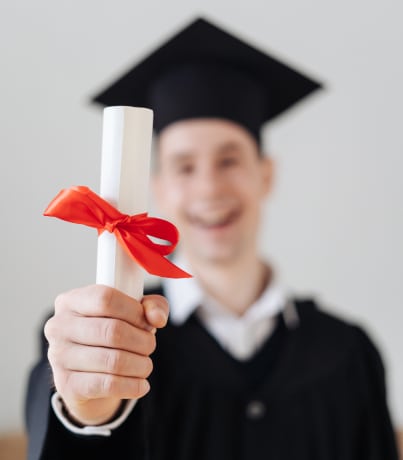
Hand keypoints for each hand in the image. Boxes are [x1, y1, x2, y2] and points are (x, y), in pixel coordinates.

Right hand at [44, 284, 167, 425]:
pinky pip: (108, 385)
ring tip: (145, 365)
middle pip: (112, 331)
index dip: (134, 311)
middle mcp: (59, 326)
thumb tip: (157, 318)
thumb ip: (152, 306)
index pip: (105, 299)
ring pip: (113, 361)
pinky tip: (141, 385)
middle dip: (142, 341)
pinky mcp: (66, 385)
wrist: (86, 374)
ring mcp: (59, 356)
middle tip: (150, 346)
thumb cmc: (111, 333)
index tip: (147, 323)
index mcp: (72, 300)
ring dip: (140, 365)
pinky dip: (132, 386)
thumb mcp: (133, 312)